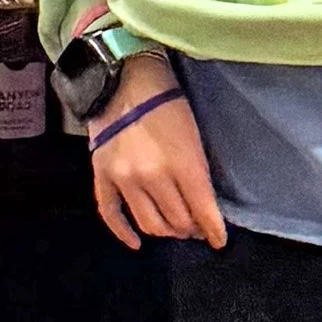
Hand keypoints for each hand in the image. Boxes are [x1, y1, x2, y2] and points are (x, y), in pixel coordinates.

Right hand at [89, 53, 226, 251]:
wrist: (125, 78)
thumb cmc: (169, 102)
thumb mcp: (194, 136)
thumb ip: (198, 175)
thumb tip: (203, 208)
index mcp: (183, 165)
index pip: (204, 213)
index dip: (215, 231)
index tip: (219, 240)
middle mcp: (153, 178)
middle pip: (177, 222)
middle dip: (190, 228)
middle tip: (195, 226)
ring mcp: (124, 179)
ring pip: (149, 224)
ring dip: (165, 231)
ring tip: (173, 227)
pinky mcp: (102, 175)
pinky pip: (111, 214)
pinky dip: (124, 233)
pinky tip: (136, 243)